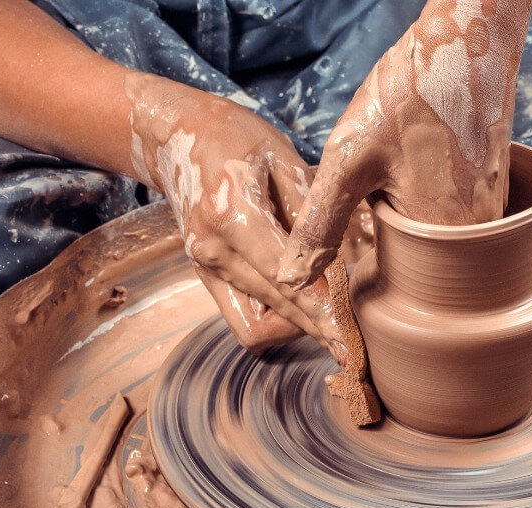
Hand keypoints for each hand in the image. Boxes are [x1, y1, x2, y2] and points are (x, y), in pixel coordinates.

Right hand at [126, 73, 344, 359]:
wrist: (179, 137)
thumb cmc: (240, 140)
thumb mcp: (283, 157)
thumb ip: (311, 211)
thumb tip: (346, 260)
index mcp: (231, 213)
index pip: (285, 275)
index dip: (320, 307)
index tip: (348, 333)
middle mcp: (211, 248)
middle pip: (274, 307)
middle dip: (316, 327)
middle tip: (352, 345)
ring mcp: (204, 267)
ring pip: (257, 323)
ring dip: (296, 327)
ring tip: (333, 324)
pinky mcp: (204, 276)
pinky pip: (242, 318)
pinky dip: (273, 319)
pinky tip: (301, 306)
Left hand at [277, 0, 531, 288]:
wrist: (466, 42)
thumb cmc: (410, 95)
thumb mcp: (349, 162)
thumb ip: (319, 225)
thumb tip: (289, 279)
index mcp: (447, 242)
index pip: (398, 284)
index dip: (365, 261)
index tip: (354, 226)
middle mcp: (481, 236)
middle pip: (419, 264)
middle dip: (386, 238)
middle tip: (376, 188)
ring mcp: (494, 211)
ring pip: (435, 238)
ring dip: (407, 218)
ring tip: (393, 175)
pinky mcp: (495, 188)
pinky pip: (453, 214)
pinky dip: (427, 200)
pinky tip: (412, 167)